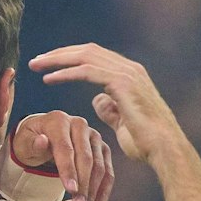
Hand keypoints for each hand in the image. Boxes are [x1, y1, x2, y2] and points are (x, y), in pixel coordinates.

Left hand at [10, 110, 114, 200]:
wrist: (42, 135)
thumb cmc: (31, 141)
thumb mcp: (24, 143)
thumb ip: (32, 144)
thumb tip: (42, 141)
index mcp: (59, 121)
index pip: (66, 148)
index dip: (69, 170)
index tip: (71, 190)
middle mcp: (80, 125)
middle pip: (86, 159)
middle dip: (84, 186)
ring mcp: (94, 136)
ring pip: (99, 167)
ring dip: (94, 193)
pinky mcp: (102, 148)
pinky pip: (107, 172)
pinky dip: (103, 191)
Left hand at [29, 43, 180, 163]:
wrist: (164, 149)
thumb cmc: (146, 142)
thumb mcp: (122, 122)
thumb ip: (110, 108)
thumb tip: (97, 99)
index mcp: (129, 74)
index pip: (94, 57)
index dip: (70, 58)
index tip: (49, 65)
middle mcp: (129, 68)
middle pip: (87, 51)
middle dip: (59, 54)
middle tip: (36, 61)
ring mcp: (127, 73)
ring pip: (85, 56)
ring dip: (57, 60)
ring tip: (36, 66)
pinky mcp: (122, 82)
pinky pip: (87, 71)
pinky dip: (66, 72)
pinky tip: (49, 78)